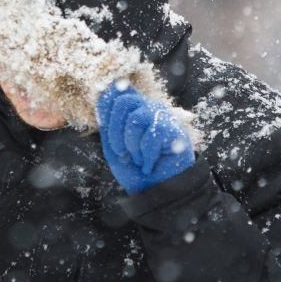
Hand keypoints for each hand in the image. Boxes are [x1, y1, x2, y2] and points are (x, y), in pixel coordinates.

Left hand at [96, 80, 195, 194]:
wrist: (155, 192)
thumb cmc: (134, 169)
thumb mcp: (112, 146)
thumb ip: (108, 121)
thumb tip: (109, 89)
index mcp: (132, 109)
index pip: (116, 91)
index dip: (105, 109)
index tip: (107, 131)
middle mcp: (148, 108)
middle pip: (123, 101)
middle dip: (115, 132)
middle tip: (122, 153)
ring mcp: (163, 117)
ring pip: (135, 119)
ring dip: (132, 147)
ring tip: (139, 160)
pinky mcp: (175, 130)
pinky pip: (151, 137)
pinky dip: (146, 158)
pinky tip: (150, 165)